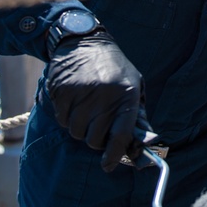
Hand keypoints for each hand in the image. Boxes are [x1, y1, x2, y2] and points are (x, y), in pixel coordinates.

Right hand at [46, 30, 149, 171]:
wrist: (83, 41)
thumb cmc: (114, 69)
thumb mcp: (134, 86)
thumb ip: (138, 117)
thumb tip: (143, 147)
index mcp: (127, 95)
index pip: (121, 135)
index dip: (114, 155)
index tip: (108, 165)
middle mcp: (105, 95)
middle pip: (95, 139)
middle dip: (96, 138)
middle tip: (97, 124)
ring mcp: (81, 94)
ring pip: (76, 132)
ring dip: (80, 127)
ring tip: (87, 108)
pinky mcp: (62, 92)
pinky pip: (62, 120)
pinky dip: (67, 117)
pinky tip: (74, 101)